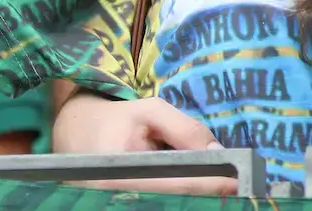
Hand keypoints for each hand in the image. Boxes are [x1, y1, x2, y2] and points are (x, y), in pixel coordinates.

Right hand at [53, 91, 237, 195]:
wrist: (75, 133)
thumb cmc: (118, 120)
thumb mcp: (152, 110)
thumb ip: (186, 130)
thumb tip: (218, 154)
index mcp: (121, 172)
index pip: (174, 185)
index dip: (207, 186)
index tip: (236, 184)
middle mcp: (116, 197)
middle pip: (170, 201)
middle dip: (201, 193)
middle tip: (230, 187)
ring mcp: (116, 205)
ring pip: (165, 204)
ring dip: (191, 197)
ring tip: (214, 186)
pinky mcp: (122, 205)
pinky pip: (157, 203)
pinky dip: (177, 197)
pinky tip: (194, 188)